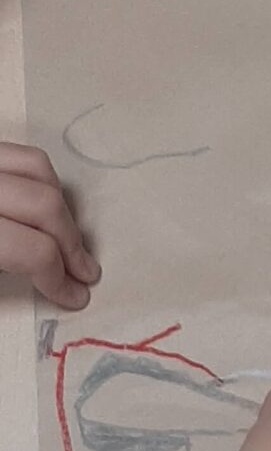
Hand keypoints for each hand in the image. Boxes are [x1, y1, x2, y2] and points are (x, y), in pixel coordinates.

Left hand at [0, 142, 99, 310]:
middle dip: (71, 244)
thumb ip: (5, 270)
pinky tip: (38, 204)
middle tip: (82, 272)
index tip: (72, 296)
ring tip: (63, 236)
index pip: (34, 251)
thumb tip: (52, 283)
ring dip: (61, 207)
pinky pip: (21, 154)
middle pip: (46, 207)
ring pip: (39, 170)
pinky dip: (40, 179)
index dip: (58, 280)